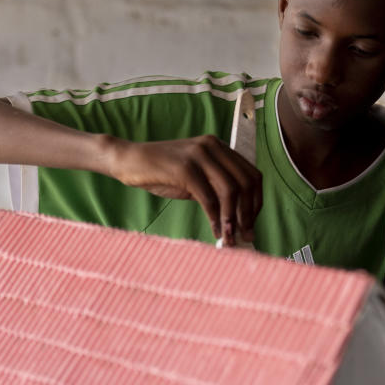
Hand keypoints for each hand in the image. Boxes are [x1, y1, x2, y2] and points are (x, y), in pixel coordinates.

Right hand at [105, 135, 261, 245]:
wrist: (128, 160)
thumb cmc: (161, 172)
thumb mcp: (195, 176)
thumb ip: (216, 188)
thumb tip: (239, 217)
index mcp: (219, 147)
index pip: (252, 175)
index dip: (256, 202)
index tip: (251, 223)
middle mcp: (212, 147)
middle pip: (246, 183)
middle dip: (248, 213)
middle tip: (246, 236)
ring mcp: (199, 155)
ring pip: (230, 191)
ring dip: (233, 219)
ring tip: (231, 238)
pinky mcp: (185, 168)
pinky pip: (208, 198)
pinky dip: (215, 219)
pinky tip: (215, 232)